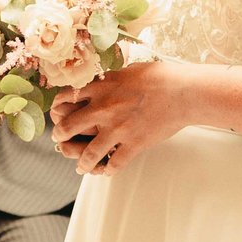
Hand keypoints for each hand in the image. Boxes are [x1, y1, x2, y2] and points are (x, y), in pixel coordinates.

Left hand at [50, 59, 193, 175]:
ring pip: (88, 153)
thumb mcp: (128, 69)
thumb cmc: (160, 76)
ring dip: (81, 162)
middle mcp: (103, 109)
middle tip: (59, 139)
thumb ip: (110, 77)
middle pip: (68, 127)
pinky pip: (113, 164)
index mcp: (100, 87)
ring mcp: (117, 129)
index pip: (65, 98)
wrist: (184, 92)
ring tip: (80, 167)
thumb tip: (101, 77)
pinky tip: (106, 172)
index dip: (57, 107)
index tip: (57, 113)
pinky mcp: (133, 144)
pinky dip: (107, 170)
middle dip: (60, 136)